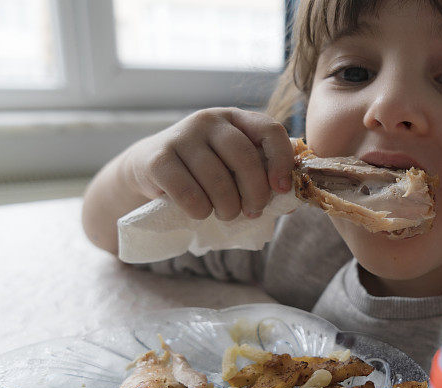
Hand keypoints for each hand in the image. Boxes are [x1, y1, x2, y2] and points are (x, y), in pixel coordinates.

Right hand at [123, 108, 294, 219]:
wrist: (148, 169)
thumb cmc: (203, 172)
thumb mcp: (234, 169)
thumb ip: (264, 179)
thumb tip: (293, 202)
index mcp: (236, 118)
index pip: (270, 129)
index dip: (281, 161)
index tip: (281, 189)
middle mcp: (209, 120)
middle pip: (245, 157)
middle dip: (255, 193)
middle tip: (252, 211)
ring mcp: (181, 136)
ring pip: (217, 180)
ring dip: (227, 207)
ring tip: (226, 214)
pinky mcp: (157, 158)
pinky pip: (188, 192)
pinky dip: (200, 210)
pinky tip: (200, 212)